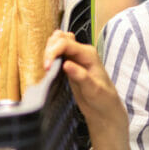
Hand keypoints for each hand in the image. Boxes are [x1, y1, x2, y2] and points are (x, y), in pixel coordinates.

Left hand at [44, 30, 129, 149]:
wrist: (105, 111)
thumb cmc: (90, 92)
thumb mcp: (75, 72)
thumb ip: (66, 55)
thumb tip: (54, 38)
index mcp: (81, 53)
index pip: (61, 38)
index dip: (49, 46)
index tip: (43, 62)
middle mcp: (86, 55)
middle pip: (62, 39)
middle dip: (50, 48)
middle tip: (46, 64)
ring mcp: (91, 69)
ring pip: (71, 47)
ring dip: (57, 51)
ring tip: (50, 65)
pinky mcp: (94, 86)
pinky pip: (83, 74)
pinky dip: (75, 70)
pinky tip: (68, 67)